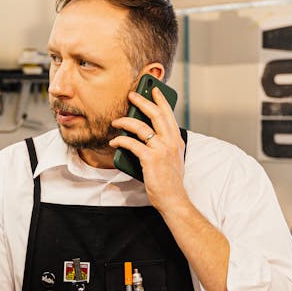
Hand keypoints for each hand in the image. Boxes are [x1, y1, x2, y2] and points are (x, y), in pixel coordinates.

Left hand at [109, 86, 185, 211]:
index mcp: (177, 140)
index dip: (161, 100)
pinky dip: (120, 139)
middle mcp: (171, 142)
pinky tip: (114, 140)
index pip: (169, 114)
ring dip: (125, 121)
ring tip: (116, 121)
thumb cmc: (169, 181)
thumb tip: (143, 133)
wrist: (173, 199)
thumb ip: (163, 145)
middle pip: (156, 114)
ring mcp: (161, 149)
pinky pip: (131, 143)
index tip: (154, 90)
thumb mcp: (171, 158)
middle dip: (142, 102)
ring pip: (141, 127)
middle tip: (132, 95)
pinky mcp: (150, 159)